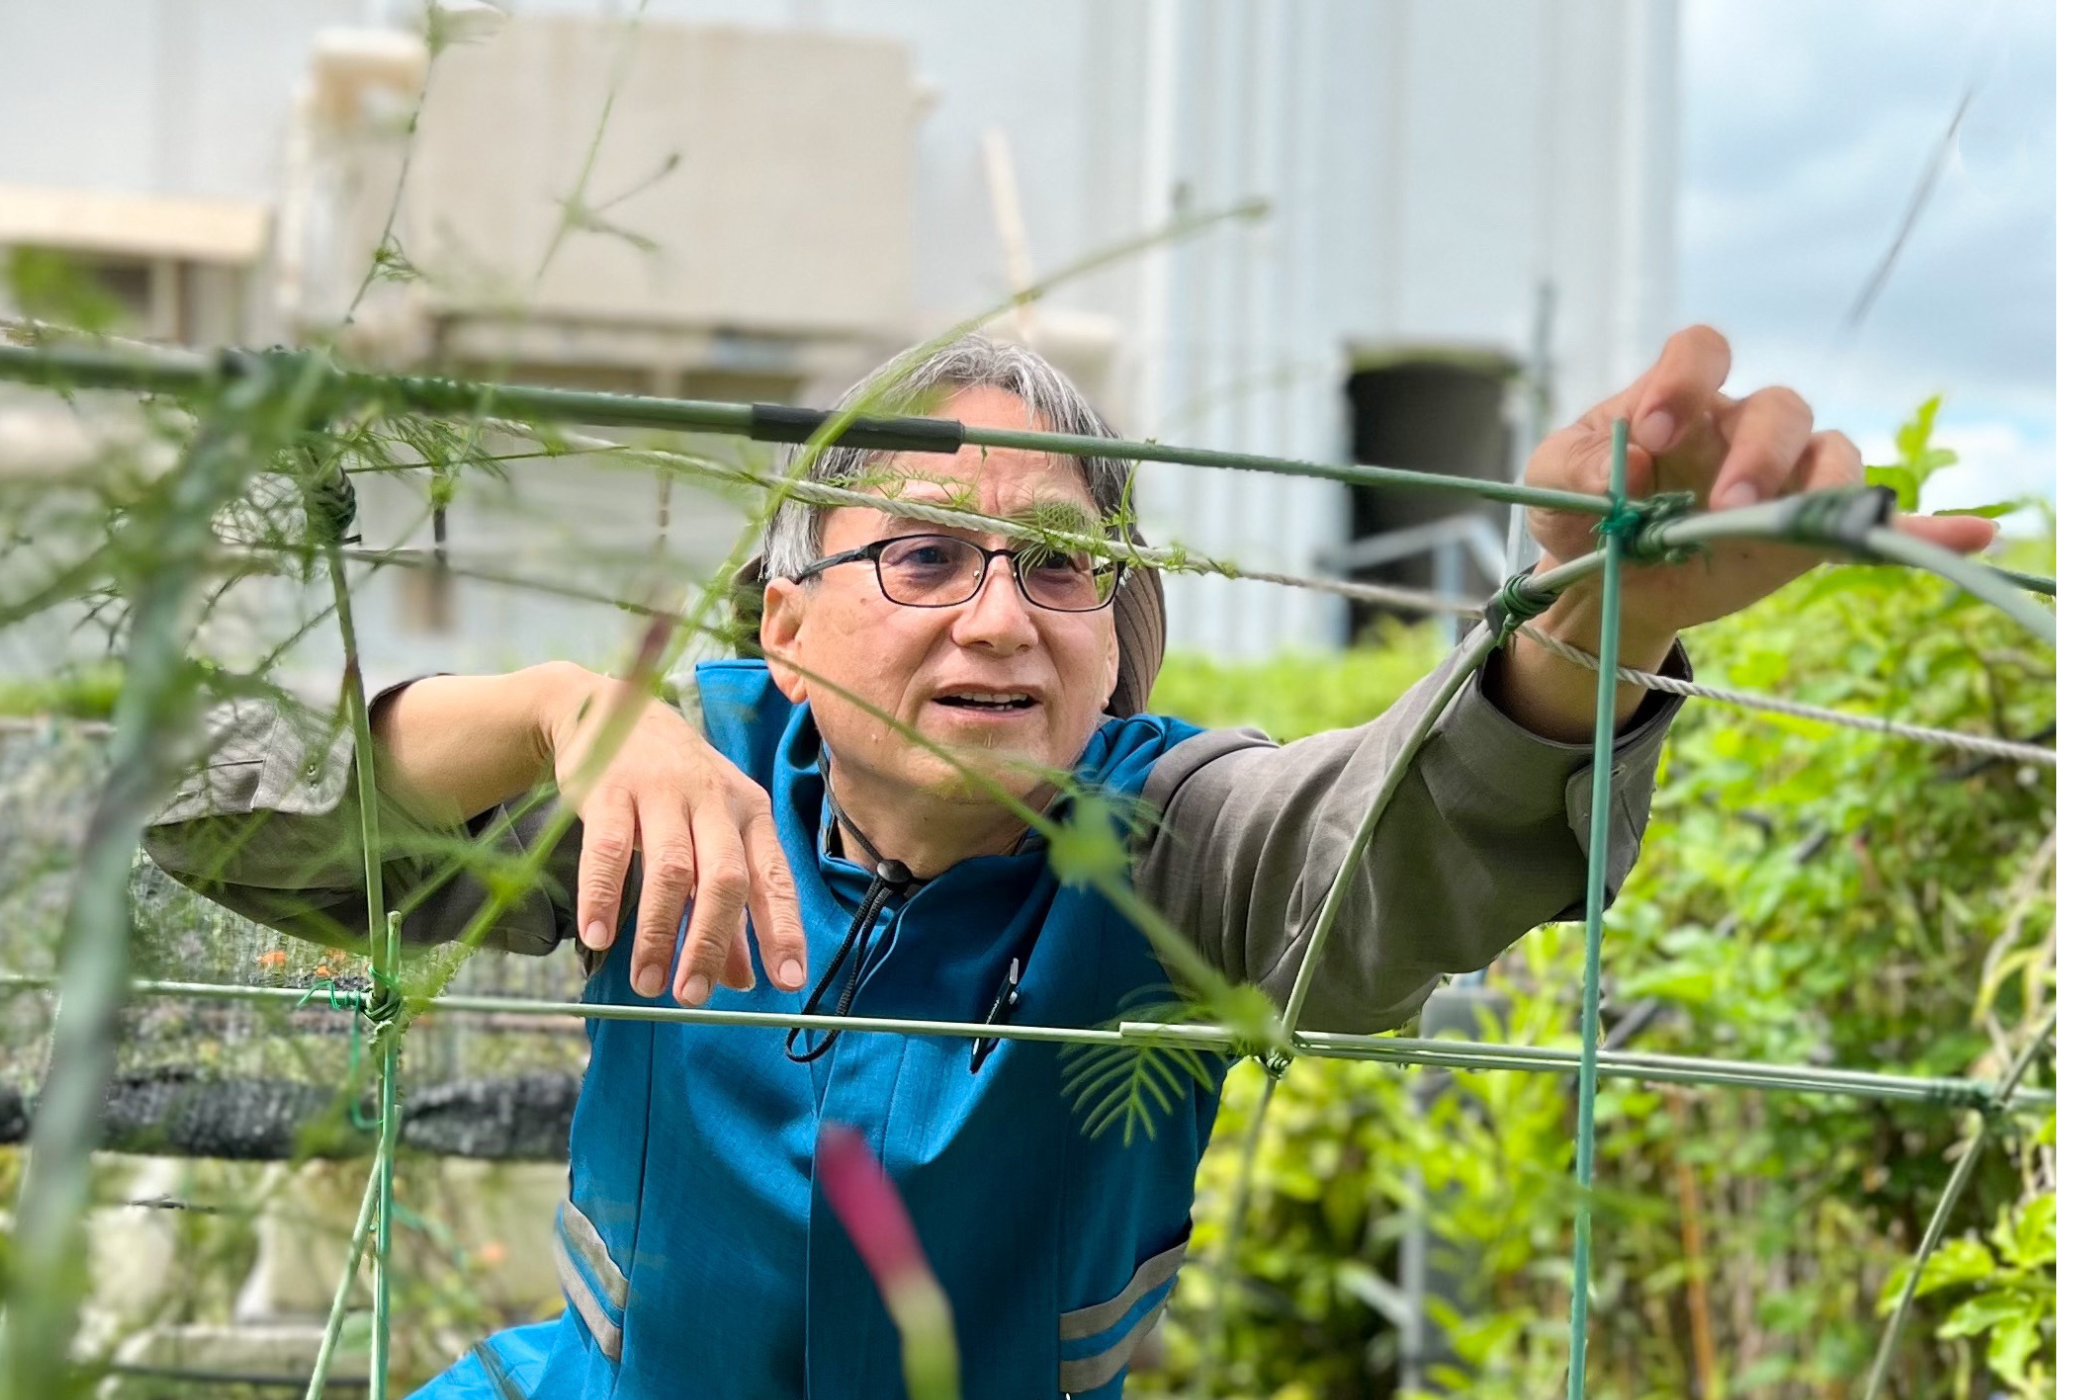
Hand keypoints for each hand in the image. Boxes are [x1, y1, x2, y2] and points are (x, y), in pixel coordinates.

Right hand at [541, 669, 806, 1005]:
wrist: (607, 710)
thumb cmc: (672, 789)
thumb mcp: (709, 837)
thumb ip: (727, 908)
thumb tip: (742, 980)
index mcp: (750, 813)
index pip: (774, 878)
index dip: (783, 930)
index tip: (788, 982)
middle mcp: (714, 799)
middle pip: (725, 878)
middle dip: (711, 942)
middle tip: (692, 997)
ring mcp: (663, 790)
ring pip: (671, 869)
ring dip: (658, 932)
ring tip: (646, 984)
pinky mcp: (611, 788)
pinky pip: (609, 849)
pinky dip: (604, 896)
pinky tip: (599, 936)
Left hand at [1523, 325, 1997, 651]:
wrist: (1602, 581)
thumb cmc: (1581, 509)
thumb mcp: (1554, 483)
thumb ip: (1579, 467)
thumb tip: (1622, 473)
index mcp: (1679, 397)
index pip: (1700, 351)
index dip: (1682, 383)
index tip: (1650, 436)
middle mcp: (1742, 426)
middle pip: (1781, 407)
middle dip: (1759, 454)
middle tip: (1725, 506)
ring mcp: (1785, 477)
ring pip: (1832, 453)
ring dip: (1818, 487)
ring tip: (1785, 528)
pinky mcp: (1807, 533)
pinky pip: (1877, 522)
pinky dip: (1924, 528)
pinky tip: (1969, 537)